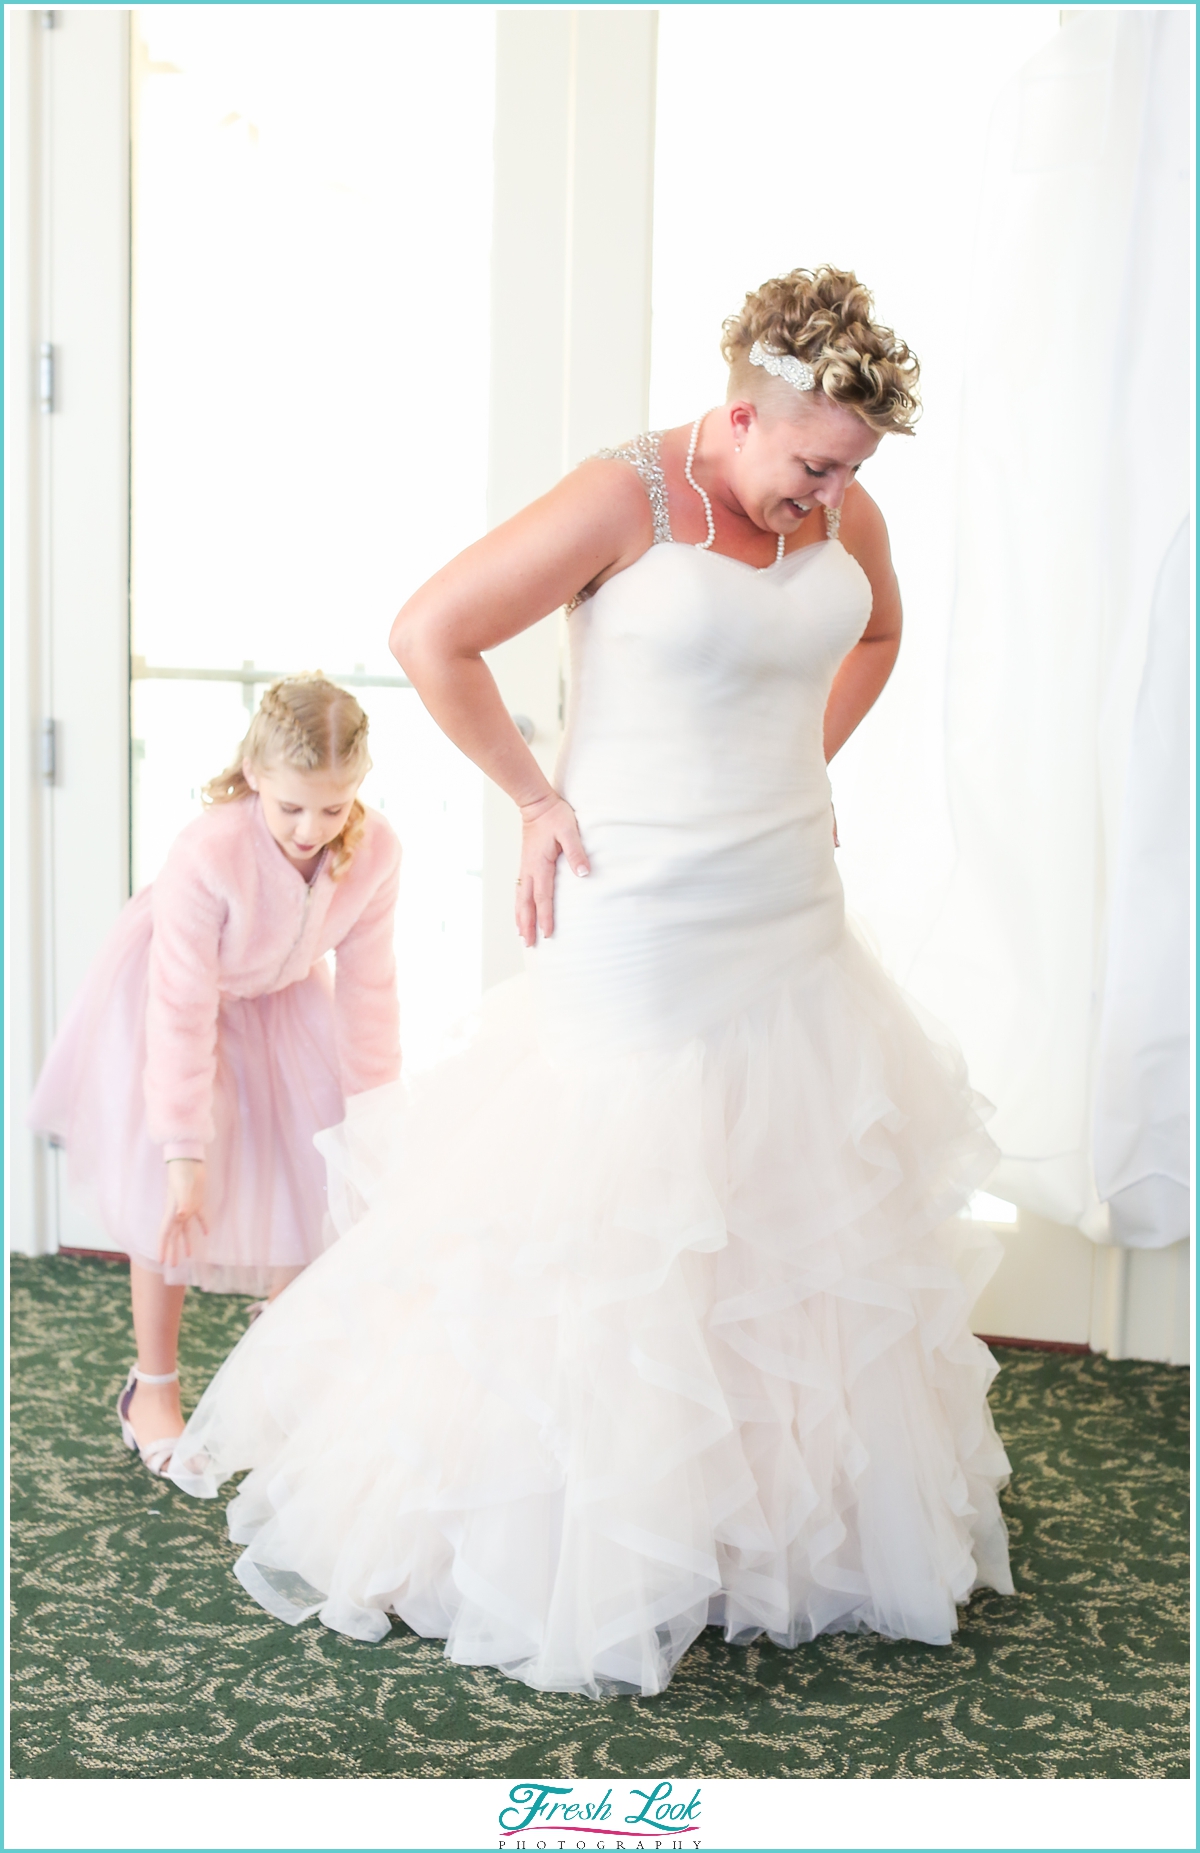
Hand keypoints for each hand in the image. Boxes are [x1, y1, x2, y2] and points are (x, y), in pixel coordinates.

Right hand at [158, 1158, 207, 1267]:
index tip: (161, 1261)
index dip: (162, 1248)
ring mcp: (187, 1207)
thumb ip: (183, 1203)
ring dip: (185, 1242)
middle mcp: (177, 1212)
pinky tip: (207, 1233)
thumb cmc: (183, 1173)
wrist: (188, 1159)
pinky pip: (199, 1217)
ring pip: (185, 1229)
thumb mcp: (183, 1189)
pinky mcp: (197, 1201)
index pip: (165, 1234)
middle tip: (173, 1266)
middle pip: (173, 1236)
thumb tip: (181, 1217)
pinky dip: (202, 1225)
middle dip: (173, 1251)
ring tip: (188, 1256)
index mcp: (172, 1212)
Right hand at [516, 793, 588, 945]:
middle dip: (527, 925)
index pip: (543, 897)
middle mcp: (530, 870)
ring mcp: (525, 868)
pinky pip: (520, 890)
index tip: (547, 934)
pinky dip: (519, 905)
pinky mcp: (526, 865)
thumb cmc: (555, 816)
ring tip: (521, 935)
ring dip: (521, 918)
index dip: (545, 917)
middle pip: (526, 904)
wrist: (536, 804)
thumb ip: (576, 852)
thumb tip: (584, 873)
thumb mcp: (570, 831)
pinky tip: (520, 912)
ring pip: (520, 899)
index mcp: (540, 865)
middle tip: (529, 944)